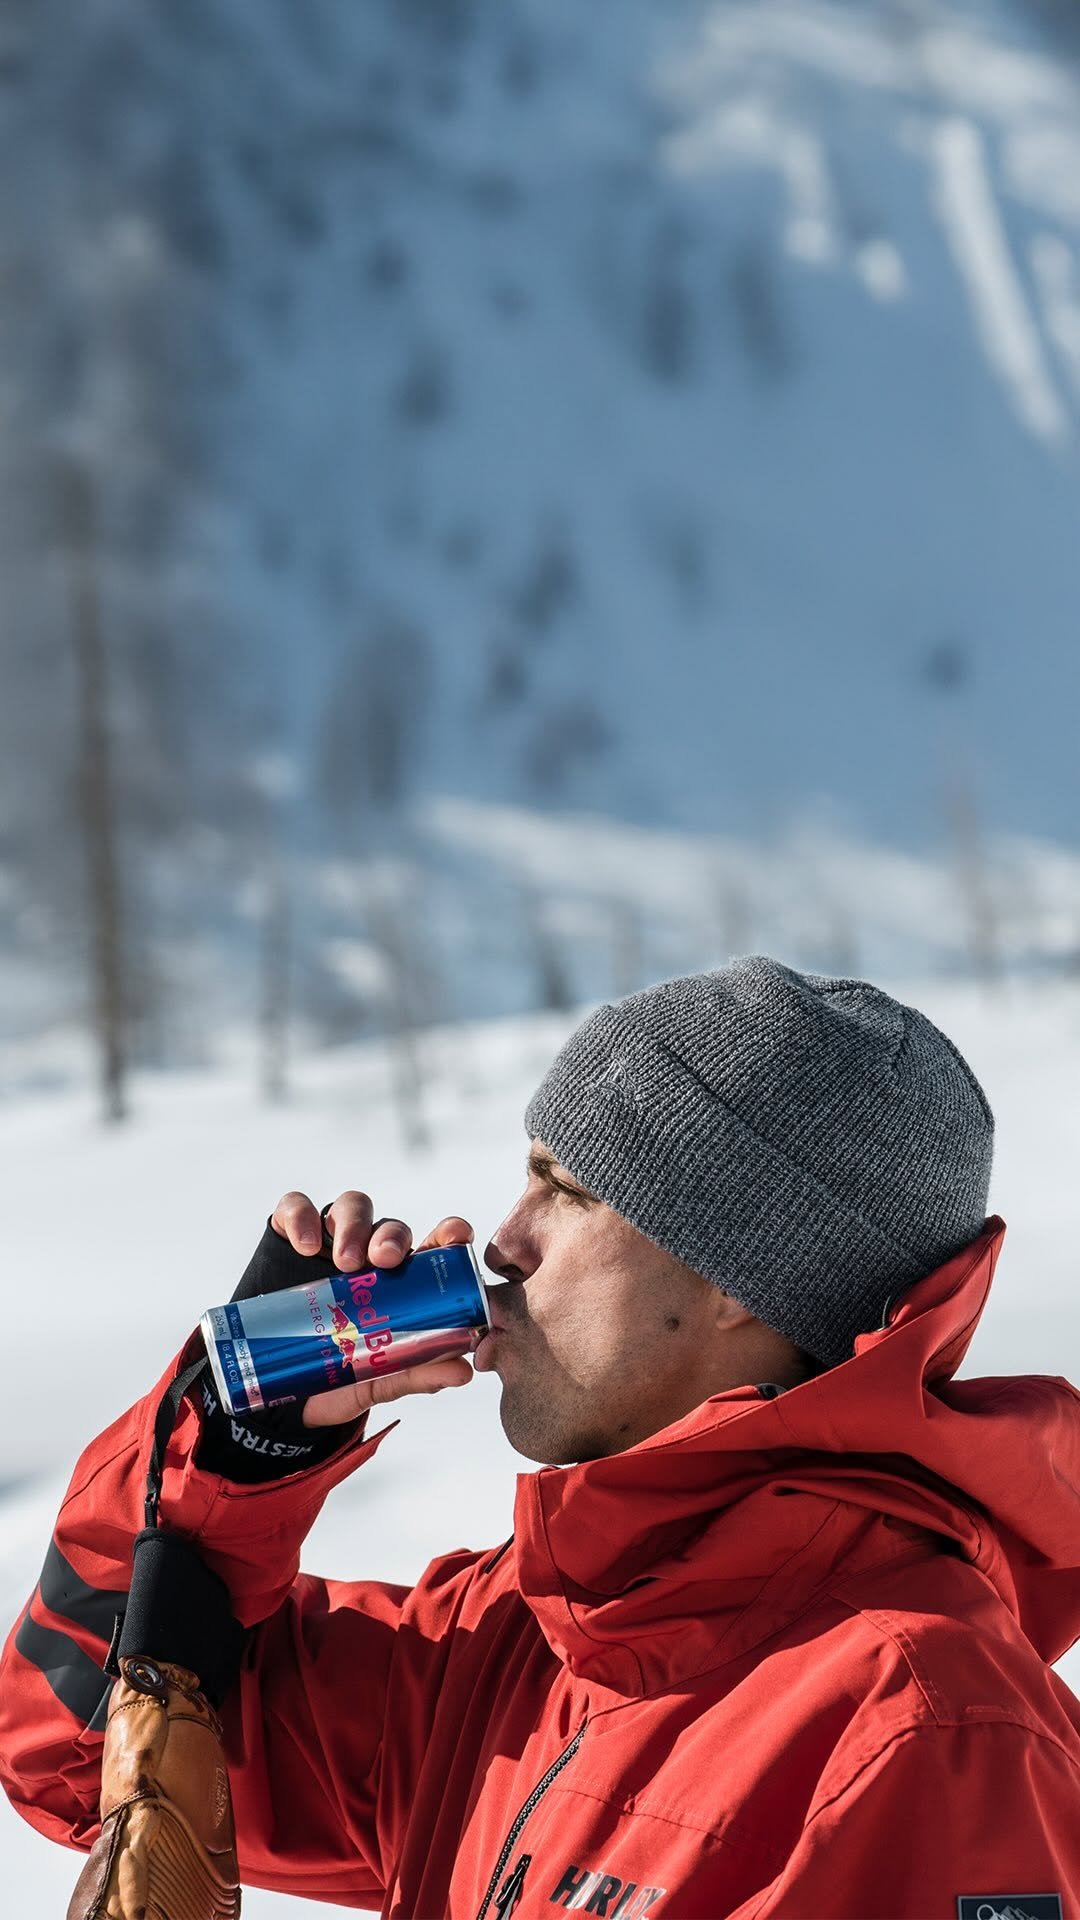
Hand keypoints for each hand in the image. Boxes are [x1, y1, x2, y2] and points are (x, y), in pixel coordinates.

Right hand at [269, 1190, 477, 1427]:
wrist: (275, 1396)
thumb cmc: (336, 1379)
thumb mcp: (375, 1380)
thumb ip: (417, 1373)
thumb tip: (463, 1371)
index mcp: (401, 1283)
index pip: (432, 1247)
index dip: (448, 1232)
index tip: (458, 1235)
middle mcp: (368, 1255)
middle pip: (389, 1227)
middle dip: (391, 1235)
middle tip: (387, 1259)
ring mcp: (328, 1242)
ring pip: (350, 1208)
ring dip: (353, 1225)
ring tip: (345, 1261)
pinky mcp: (287, 1236)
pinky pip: (294, 1209)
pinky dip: (300, 1217)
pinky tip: (303, 1244)